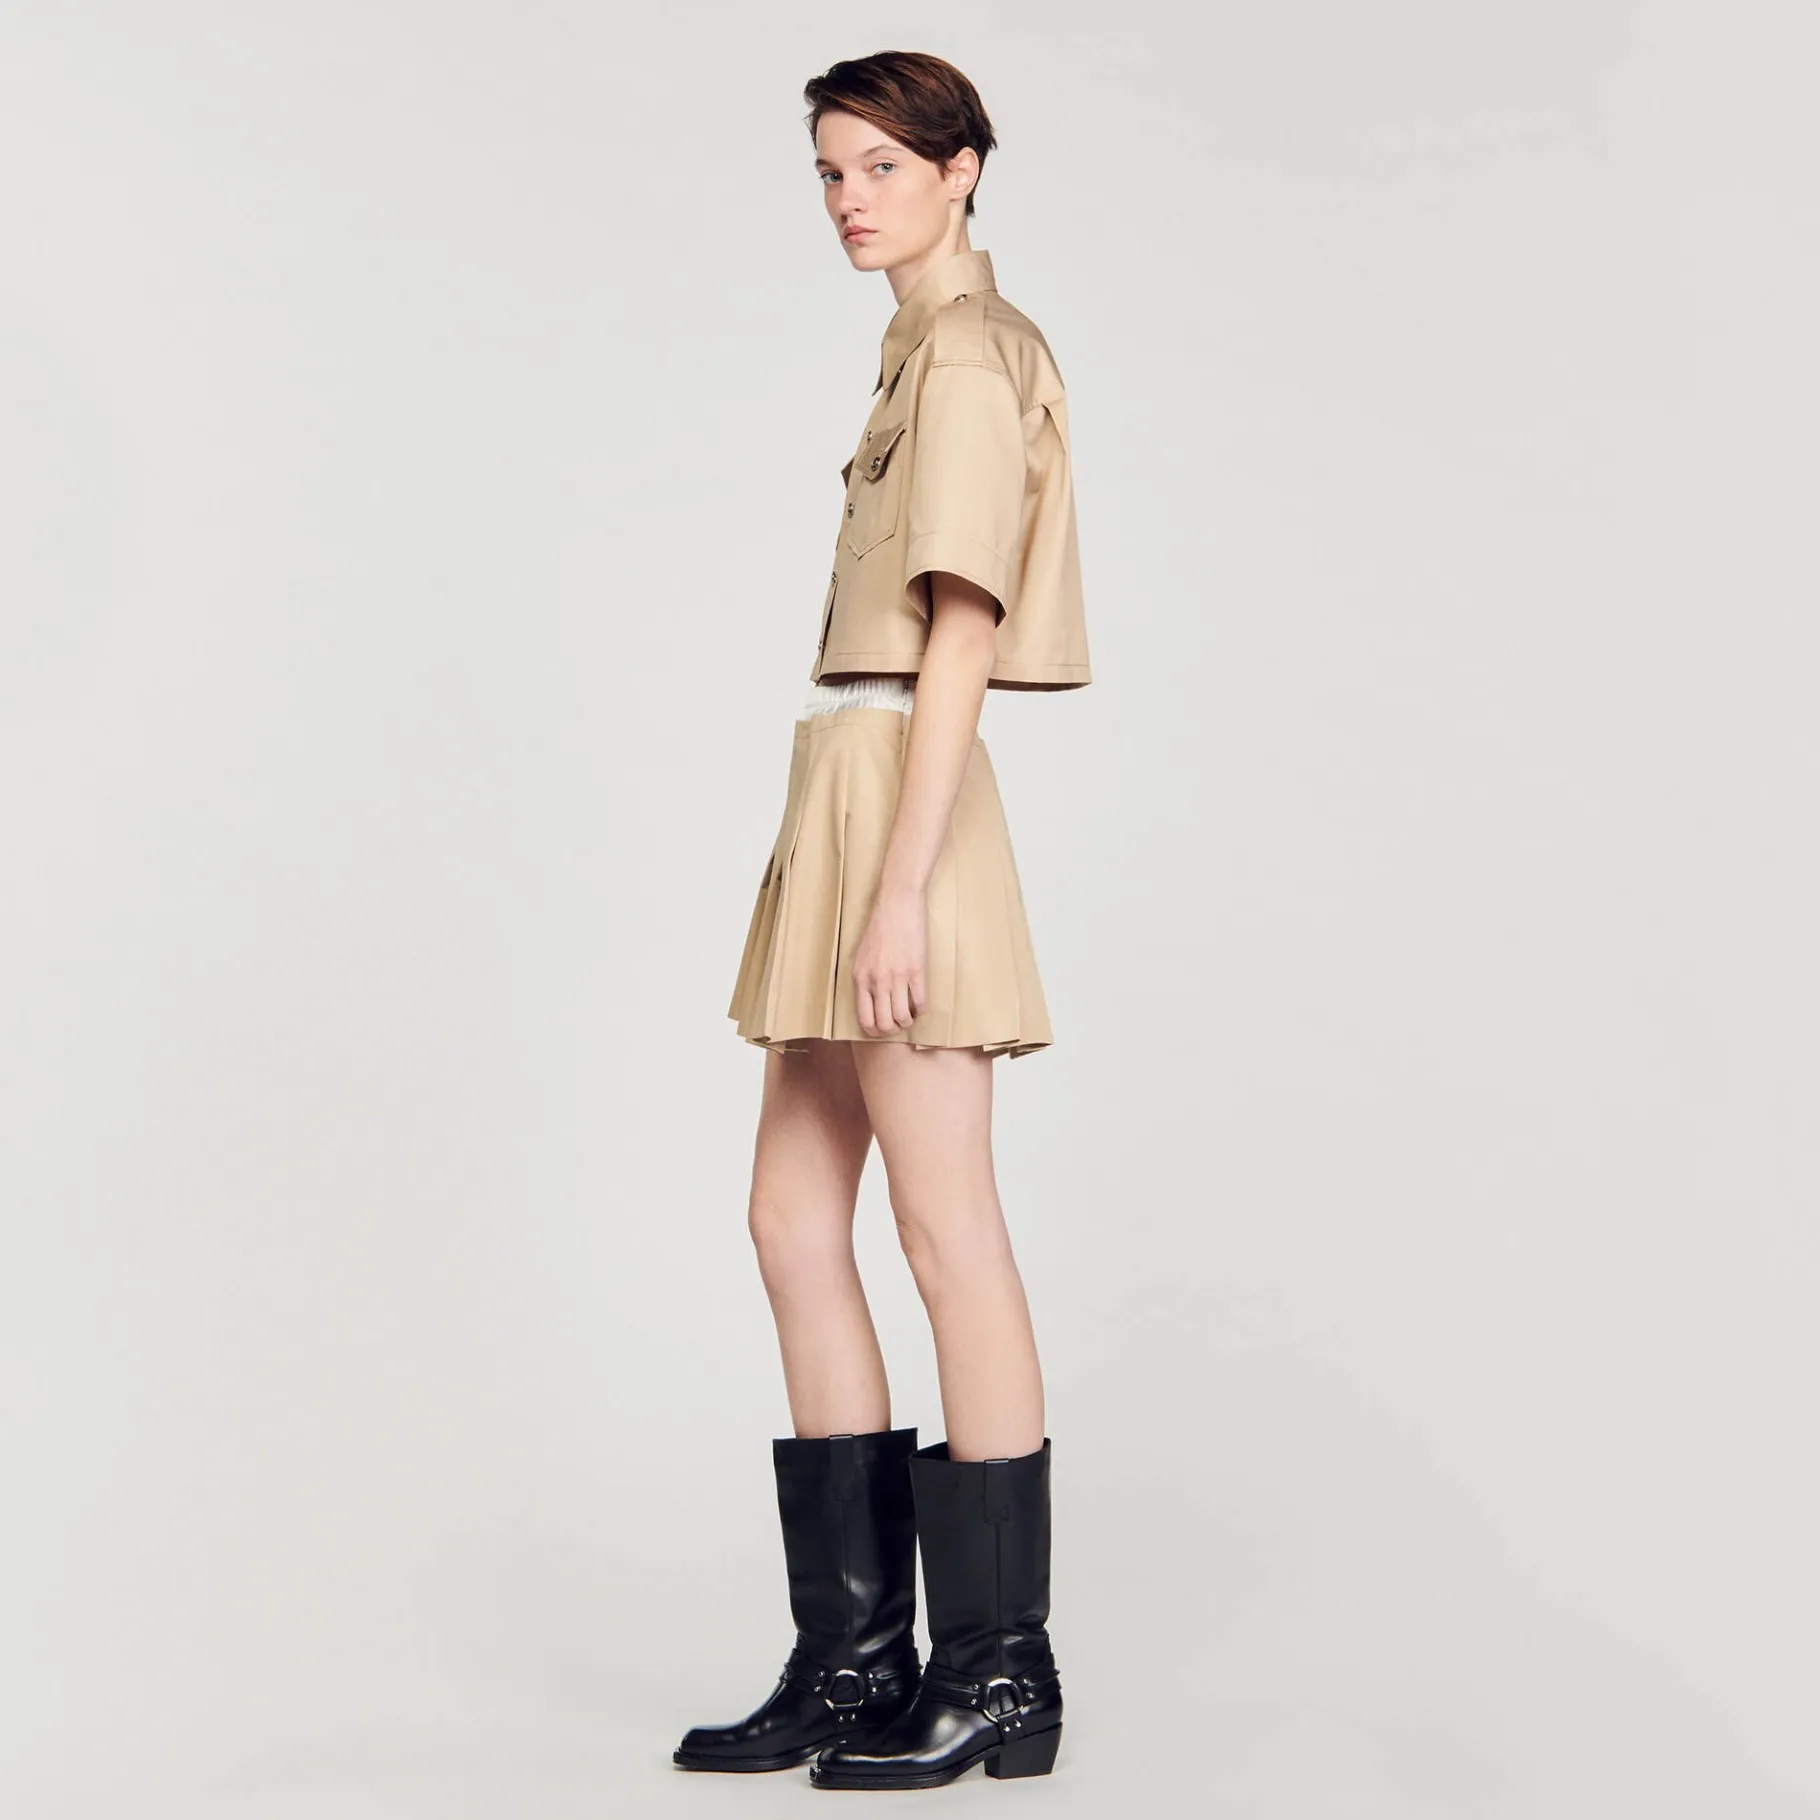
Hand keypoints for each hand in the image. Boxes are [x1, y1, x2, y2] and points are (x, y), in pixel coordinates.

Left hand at [852, 881, 927, 1036]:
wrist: (897, 904)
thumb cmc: (879, 926)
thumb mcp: (861, 954)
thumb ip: (865, 978)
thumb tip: (872, 1000)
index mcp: (861, 978)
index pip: (865, 1019)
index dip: (874, 1031)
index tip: (881, 1030)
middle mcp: (877, 981)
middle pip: (884, 1023)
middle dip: (892, 1030)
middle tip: (897, 1024)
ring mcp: (897, 977)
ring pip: (902, 1017)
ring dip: (908, 1022)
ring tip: (910, 1016)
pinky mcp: (917, 970)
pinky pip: (920, 1002)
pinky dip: (922, 1009)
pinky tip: (921, 1005)